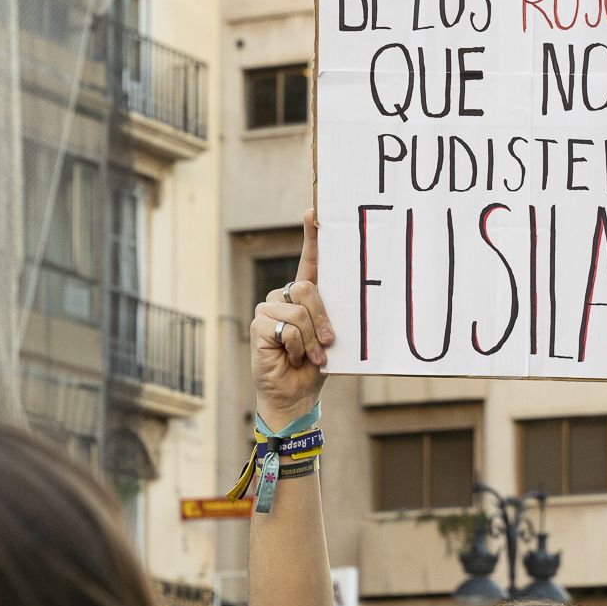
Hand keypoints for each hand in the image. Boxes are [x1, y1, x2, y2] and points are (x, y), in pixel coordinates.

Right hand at [251, 209, 335, 429]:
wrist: (296, 394)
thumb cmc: (316, 365)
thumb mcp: (329, 337)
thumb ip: (330, 316)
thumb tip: (347, 304)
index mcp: (304, 296)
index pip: (309, 260)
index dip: (311, 235)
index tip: (314, 211)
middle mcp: (284, 297)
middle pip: (306, 289)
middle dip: (322, 319)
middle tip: (328, 343)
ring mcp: (268, 310)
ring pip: (298, 312)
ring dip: (310, 341)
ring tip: (308, 357)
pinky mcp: (258, 325)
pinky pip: (286, 329)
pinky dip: (296, 348)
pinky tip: (290, 358)